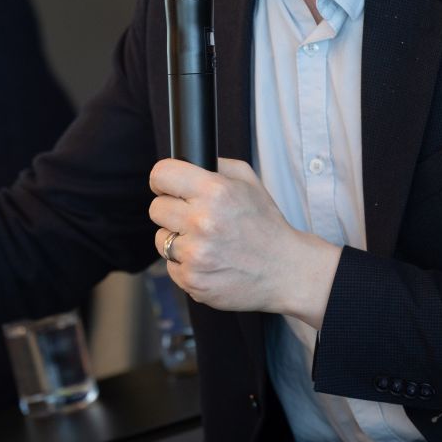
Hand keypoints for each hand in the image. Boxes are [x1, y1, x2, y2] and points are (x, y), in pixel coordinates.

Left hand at [148, 157, 342, 326]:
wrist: (285, 271)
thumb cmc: (265, 224)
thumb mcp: (248, 181)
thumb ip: (216, 165)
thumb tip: (186, 160)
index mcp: (215, 191)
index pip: (161, 174)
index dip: (162, 180)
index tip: (167, 187)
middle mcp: (202, 221)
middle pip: (156, 208)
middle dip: (172, 211)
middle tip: (193, 218)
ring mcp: (196, 254)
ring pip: (160, 239)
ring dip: (178, 240)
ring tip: (205, 243)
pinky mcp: (193, 280)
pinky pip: (170, 266)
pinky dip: (186, 265)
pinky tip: (209, 262)